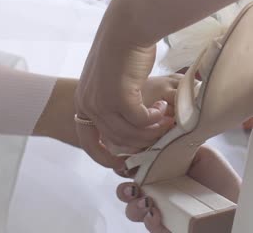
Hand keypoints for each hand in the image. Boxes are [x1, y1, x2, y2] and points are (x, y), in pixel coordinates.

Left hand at [75, 38, 174, 154]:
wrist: (126, 27)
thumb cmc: (121, 51)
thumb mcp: (109, 81)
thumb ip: (111, 103)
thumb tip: (127, 125)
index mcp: (82, 102)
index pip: (87, 141)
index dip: (104, 155)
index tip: (123, 161)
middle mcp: (88, 105)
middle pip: (115, 140)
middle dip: (139, 142)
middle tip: (159, 131)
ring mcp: (102, 102)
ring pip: (130, 133)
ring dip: (152, 130)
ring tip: (165, 117)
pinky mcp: (119, 97)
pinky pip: (141, 122)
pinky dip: (155, 119)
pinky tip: (162, 106)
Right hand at [116, 146, 240, 232]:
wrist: (235, 204)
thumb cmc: (220, 179)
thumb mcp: (201, 153)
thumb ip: (176, 143)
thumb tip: (155, 136)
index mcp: (159, 171)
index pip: (133, 168)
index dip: (124, 165)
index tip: (124, 163)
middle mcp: (156, 191)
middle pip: (126, 190)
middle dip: (123, 189)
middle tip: (132, 188)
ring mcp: (159, 210)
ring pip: (132, 210)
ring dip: (133, 206)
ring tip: (146, 202)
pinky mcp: (166, 227)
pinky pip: (150, 226)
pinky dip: (149, 221)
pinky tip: (157, 214)